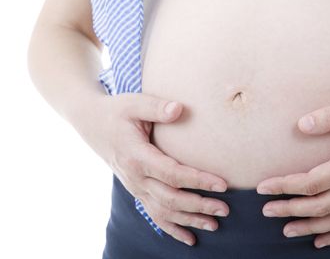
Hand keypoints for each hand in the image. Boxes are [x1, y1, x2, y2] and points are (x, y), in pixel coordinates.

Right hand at [73, 93, 229, 245]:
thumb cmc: (117, 111)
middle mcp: (135, 178)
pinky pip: (154, 215)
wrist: (92, 123)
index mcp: (137, 156)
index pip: (172, 173)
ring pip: (164, 211)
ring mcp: (135, 188)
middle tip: (225, 208)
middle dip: (199, 205)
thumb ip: (157, 107)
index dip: (197, 180)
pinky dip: (172, 229)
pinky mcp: (137, 191)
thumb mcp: (134, 103)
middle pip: (171, 198)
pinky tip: (191, 239)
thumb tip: (179, 109)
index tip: (221, 184)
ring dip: (190, 220)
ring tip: (215, 224)